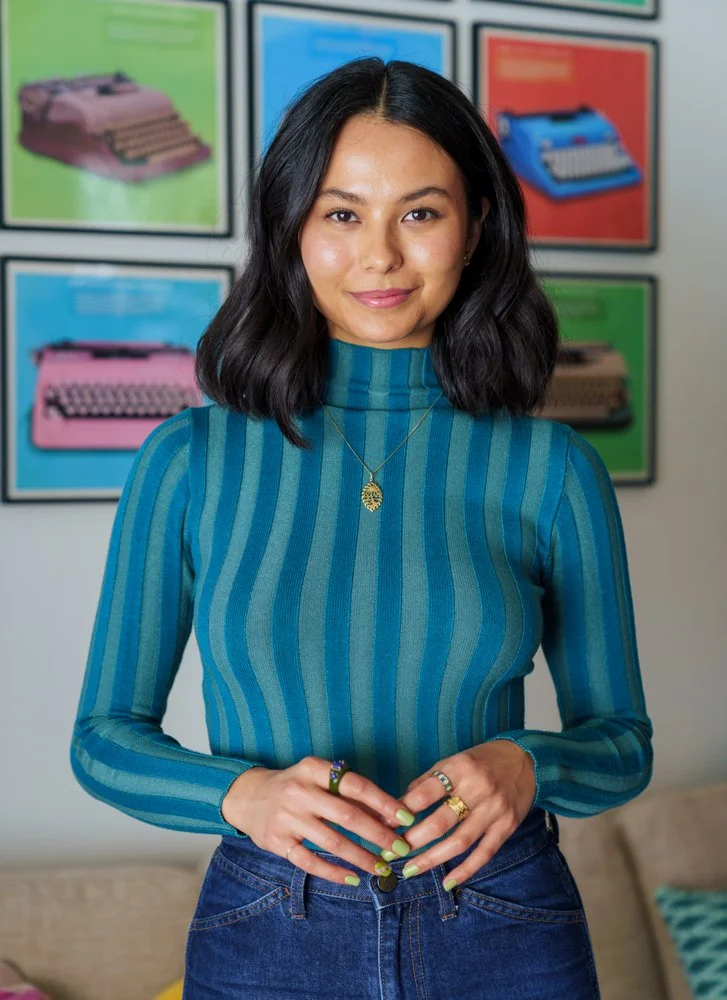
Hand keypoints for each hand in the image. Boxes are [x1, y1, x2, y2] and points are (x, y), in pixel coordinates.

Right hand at [221, 756, 415, 885]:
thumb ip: (347, 793)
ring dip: (361, 858)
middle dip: (378, 835)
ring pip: (332, 842)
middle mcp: (300, 791)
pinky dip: (334, 873)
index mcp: (314, 769)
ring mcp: (287, 817)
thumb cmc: (296, 786)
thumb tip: (388, 816)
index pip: (356, 785)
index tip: (407, 818)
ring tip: (382, 869)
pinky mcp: (277, 841)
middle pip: (347, 816)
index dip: (384, 802)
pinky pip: (310, 862)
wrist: (249, 796)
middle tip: (401, 849)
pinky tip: (353, 879)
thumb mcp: (317, 777)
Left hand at [394, 740, 536, 890]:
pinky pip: (484, 853)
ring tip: (410, 870)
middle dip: (412, 841)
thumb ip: (429, 781)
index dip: (402, 811)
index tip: (384, 825)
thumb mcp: (455, 760)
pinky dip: (465, 870)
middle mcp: (477, 789)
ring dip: (432, 859)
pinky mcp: (506, 827)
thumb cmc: (483, 760)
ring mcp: (494, 810)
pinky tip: (448, 882)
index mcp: (460, 768)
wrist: (527, 761)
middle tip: (391, 853)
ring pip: (459, 841)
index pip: (425, 793)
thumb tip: (400, 805)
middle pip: (440, 822)